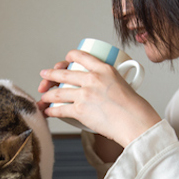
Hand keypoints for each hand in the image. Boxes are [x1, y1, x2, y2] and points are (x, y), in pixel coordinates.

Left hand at [39, 50, 160, 146]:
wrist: (136, 122)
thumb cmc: (134, 108)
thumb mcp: (124, 84)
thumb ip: (110, 83)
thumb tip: (102, 91)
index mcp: (105, 69)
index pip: (82, 56)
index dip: (70, 57)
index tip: (66, 61)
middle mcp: (93, 78)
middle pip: (64, 73)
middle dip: (51, 74)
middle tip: (44, 75)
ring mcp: (85, 94)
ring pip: (58, 92)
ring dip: (47, 94)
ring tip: (43, 95)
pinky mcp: (80, 110)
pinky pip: (60, 109)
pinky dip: (51, 110)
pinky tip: (48, 110)